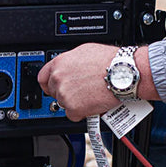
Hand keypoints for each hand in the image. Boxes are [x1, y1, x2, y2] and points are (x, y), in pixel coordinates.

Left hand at [38, 44, 158, 121]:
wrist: (123, 73)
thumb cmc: (110, 61)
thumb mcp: (84, 51)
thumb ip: (70, 61)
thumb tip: (68, 67)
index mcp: (59, 63)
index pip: (42, 78)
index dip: (48, 84)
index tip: (52, 88)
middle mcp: (58, 79)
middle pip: (53, 92)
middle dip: (65, 93)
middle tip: (79, 92)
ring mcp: (65, 94)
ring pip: (64, 104)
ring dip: (74, 103)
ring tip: (90, 95)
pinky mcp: (73, 108)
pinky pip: (72, 115)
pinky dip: (81, 113)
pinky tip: (91, 104)